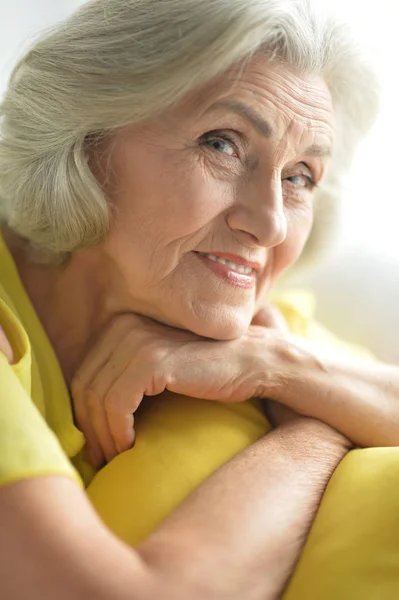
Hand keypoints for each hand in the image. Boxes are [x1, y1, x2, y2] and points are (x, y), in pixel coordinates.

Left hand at [71, 312, 282, 466]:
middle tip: (102, 457)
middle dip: (89, 428)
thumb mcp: (161, 368)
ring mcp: (138, 340)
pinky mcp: (152, 360)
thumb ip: (127, 375)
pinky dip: (118, 431)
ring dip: (103, 435)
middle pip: (84, 386)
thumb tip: (90, 412)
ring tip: (118, 457)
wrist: (254, 363)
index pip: (84, 374)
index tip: (99, 444)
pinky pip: (116, 404)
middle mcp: (125, 326)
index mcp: (123, 324)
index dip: (85, 414)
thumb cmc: (209, 373)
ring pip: (96, 397)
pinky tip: (132, 447)